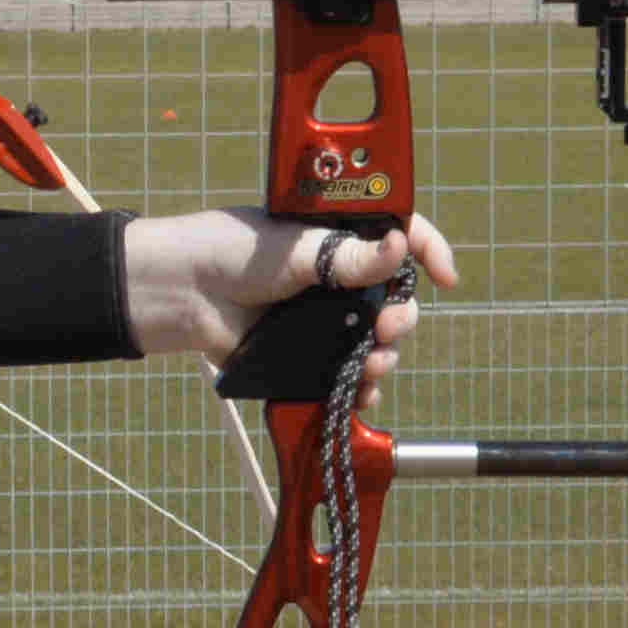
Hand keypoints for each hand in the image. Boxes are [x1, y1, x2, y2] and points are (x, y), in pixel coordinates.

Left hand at [123, 211, 457, 388]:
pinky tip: (358, 392)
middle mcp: (338, 275)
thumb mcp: (296, 248)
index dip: (429, 251)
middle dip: (402, 316)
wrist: (182, 294)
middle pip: (397, 298)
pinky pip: (347, 375)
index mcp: (339, 235)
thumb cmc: (231, 252)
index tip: (446, 276)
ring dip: (384, 356)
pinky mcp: (307, 353)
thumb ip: (350, 256)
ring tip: (369, 363)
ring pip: (377, 342)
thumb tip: (400, 247)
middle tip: (386, 328)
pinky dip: (359, 388)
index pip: (401, 235)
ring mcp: (324, 316)